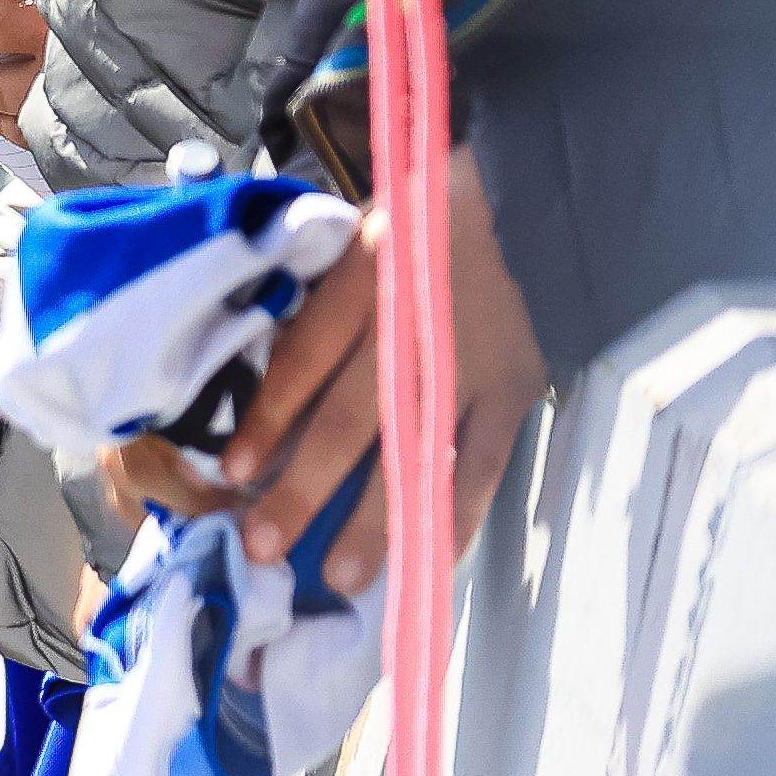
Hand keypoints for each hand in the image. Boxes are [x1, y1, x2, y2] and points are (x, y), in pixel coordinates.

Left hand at [97, 146, 548, 594]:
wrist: (541, 197)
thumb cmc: (431, 215)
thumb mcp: (362, 233)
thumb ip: (320, 298)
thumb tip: (264, 374)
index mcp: (368, 279)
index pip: (309, 357)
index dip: (269, 416)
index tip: (234, 469)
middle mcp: (415, 331)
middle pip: (352, 420)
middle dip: (305, 487)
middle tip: (261, 546)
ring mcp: (471, 368)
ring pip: (417, 454)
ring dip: (377, 519)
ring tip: (341, 578)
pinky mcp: (516, 392)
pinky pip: (484, 464)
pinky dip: (457, 513)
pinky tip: (427, 556)